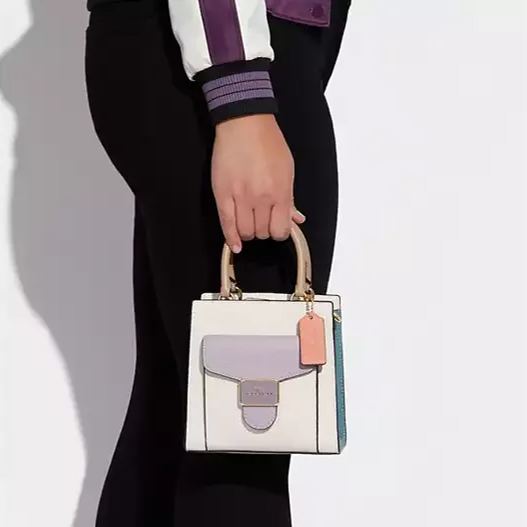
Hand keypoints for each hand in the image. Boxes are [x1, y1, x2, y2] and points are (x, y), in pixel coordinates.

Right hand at [211, 114, 304, 253]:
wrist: (244, 123)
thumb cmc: (268, 143)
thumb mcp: (287, 170)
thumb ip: (290, 198)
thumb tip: (295, 219)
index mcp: (280, 192)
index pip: (280, 230)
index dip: (279, 233)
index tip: (276, 228)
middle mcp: (261, 198)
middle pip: (262, 233)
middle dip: (263, 230)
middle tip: (261, 220)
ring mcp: (240, 197)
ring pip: (245, 231)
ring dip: (248, 232)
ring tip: (248, 223)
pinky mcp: (222, 193)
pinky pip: (226, 223)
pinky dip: (230, 238)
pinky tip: (235, 245)